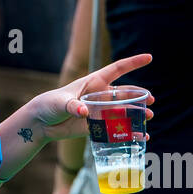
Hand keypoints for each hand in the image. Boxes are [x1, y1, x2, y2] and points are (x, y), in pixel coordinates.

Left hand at [32, 53, 154, 141]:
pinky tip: (140, 136)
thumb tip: (84, 112)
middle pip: (124, 93)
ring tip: (149, 117)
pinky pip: (116, 128)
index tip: (149, 57)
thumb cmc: (49, 105)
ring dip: (137, 113)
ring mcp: (99, 110)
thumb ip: (72, 106)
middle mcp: (99, 95)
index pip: (117, 69)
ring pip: (123, 110)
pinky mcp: (96, 126)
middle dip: (139, 96)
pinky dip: (128, 132)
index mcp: (93, 82)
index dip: (133, 63)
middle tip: (152, 101)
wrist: (40, 122)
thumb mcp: (60, 103)